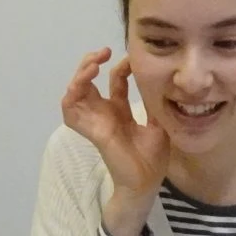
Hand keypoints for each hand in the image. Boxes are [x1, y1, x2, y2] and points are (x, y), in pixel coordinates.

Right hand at [61, 48, 169, 208]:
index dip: (120, 67)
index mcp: (120, 111)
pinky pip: (70, 113)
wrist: (146, 183)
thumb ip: (155, 105)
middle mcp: (104, 114)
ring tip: (92, 65)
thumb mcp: (159, 124)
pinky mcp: (92, 131)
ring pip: (74, 93)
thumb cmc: (152, 159)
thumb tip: (164, 85)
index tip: (131, 59)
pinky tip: (81, 84)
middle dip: (91, 62)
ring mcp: (95, 122)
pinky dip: (71, 96)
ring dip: (79, 75)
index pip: (114, 82)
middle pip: (88, 82)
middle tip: (103, 52)